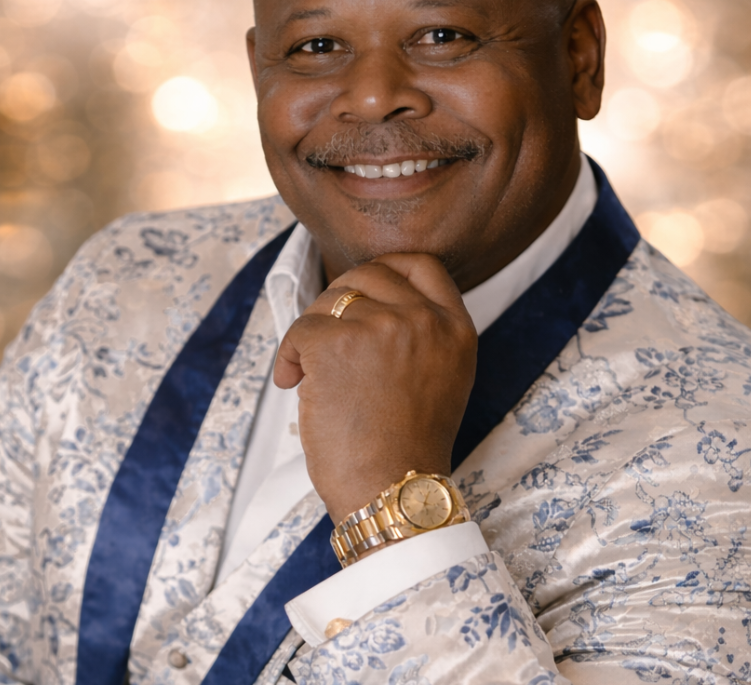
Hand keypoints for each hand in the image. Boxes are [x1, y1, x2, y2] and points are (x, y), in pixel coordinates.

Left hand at [274, 254, 476, 524]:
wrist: (392, 493)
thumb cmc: (408, 447)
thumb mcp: (443, 377)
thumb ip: (422, 332)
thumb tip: (368, 300)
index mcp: (455, 327)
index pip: (422, 264)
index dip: (387, 270)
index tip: (364, 292)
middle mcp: (423, 319)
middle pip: (368, 274)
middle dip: (339, 301)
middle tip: (326, 338)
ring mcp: (381, 326)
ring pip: (330, 300)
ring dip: (311, 332)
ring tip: (309, 372)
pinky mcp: (336, 343)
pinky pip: (300, 328)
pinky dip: (288, 355)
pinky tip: (293, 381)